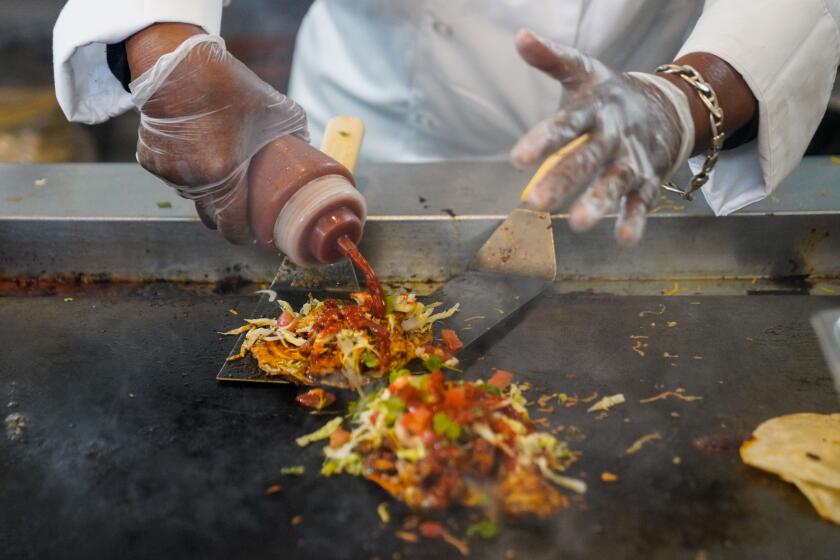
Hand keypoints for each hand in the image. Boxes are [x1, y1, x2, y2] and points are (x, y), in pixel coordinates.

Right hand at [126, 24, 307, 243]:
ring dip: (207, 195)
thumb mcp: (275, 112)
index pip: (232, 225)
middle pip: (209, 217)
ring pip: (191, 196)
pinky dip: (185, 173)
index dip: (244, 235)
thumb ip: (295, 138)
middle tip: (243, 210)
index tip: (254, 234)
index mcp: (221, 173)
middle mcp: (191, 178)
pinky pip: (172, 177)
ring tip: (222, 177)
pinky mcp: (149, 159)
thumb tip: (311, 155)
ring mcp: (167, 171)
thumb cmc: (228, 87)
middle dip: (226, 218)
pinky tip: (198, 155)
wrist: (176, 63)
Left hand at [511, 30, 693, 245]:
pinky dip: (635, 220)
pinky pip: (642, 202)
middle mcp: (615, 134)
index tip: (516, 160)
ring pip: (615, 183)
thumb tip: (520, 36)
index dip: (542, 140)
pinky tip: (624, 240)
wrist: (670, 106)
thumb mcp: (585, 72)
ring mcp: (633, 159)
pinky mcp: (650, 180)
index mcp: (595, 108)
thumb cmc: (612, 95)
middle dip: (562, 179)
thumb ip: (552, 58)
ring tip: (578, 224)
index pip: (566, 124)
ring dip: (598, 203)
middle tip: (534, 203)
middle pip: (587, 157)